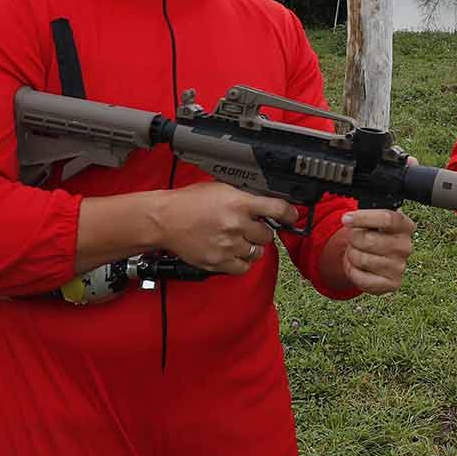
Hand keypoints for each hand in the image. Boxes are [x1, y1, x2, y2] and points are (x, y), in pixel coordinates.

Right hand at [153, 181, 298, 273]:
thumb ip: (244, 196)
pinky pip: (243, 268)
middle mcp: (236, 224)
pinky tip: (235, 253)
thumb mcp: (221, 188)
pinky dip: (242, 262)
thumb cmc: (188, 202)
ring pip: (257, 252)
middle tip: (253, 227)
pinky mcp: (218, 262)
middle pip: (267, 234)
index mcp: (239, 203)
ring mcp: (228, 245)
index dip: (289, 214)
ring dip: (252, 246)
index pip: (277, 209)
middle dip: (262, 230)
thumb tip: (262, 201)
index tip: (292, 216)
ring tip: (240, 239)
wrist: (164, 219)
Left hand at [335, 209, 414, 294]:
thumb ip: (366, 216)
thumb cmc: (375, 234)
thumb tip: (348, 219)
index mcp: (404, 226)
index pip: (387, 219)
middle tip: (353, 239)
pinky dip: (352, 272)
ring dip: (351, 255)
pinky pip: (361, 278)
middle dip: (353, 238)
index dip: (363, 218)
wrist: (378, 256)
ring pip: (362, 260)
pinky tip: (357, 267)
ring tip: (356, 252)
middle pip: (369, 240)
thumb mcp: (374, 220)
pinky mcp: (392, 284)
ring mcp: (400, 267)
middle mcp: (405, 247)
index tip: (346, 219)